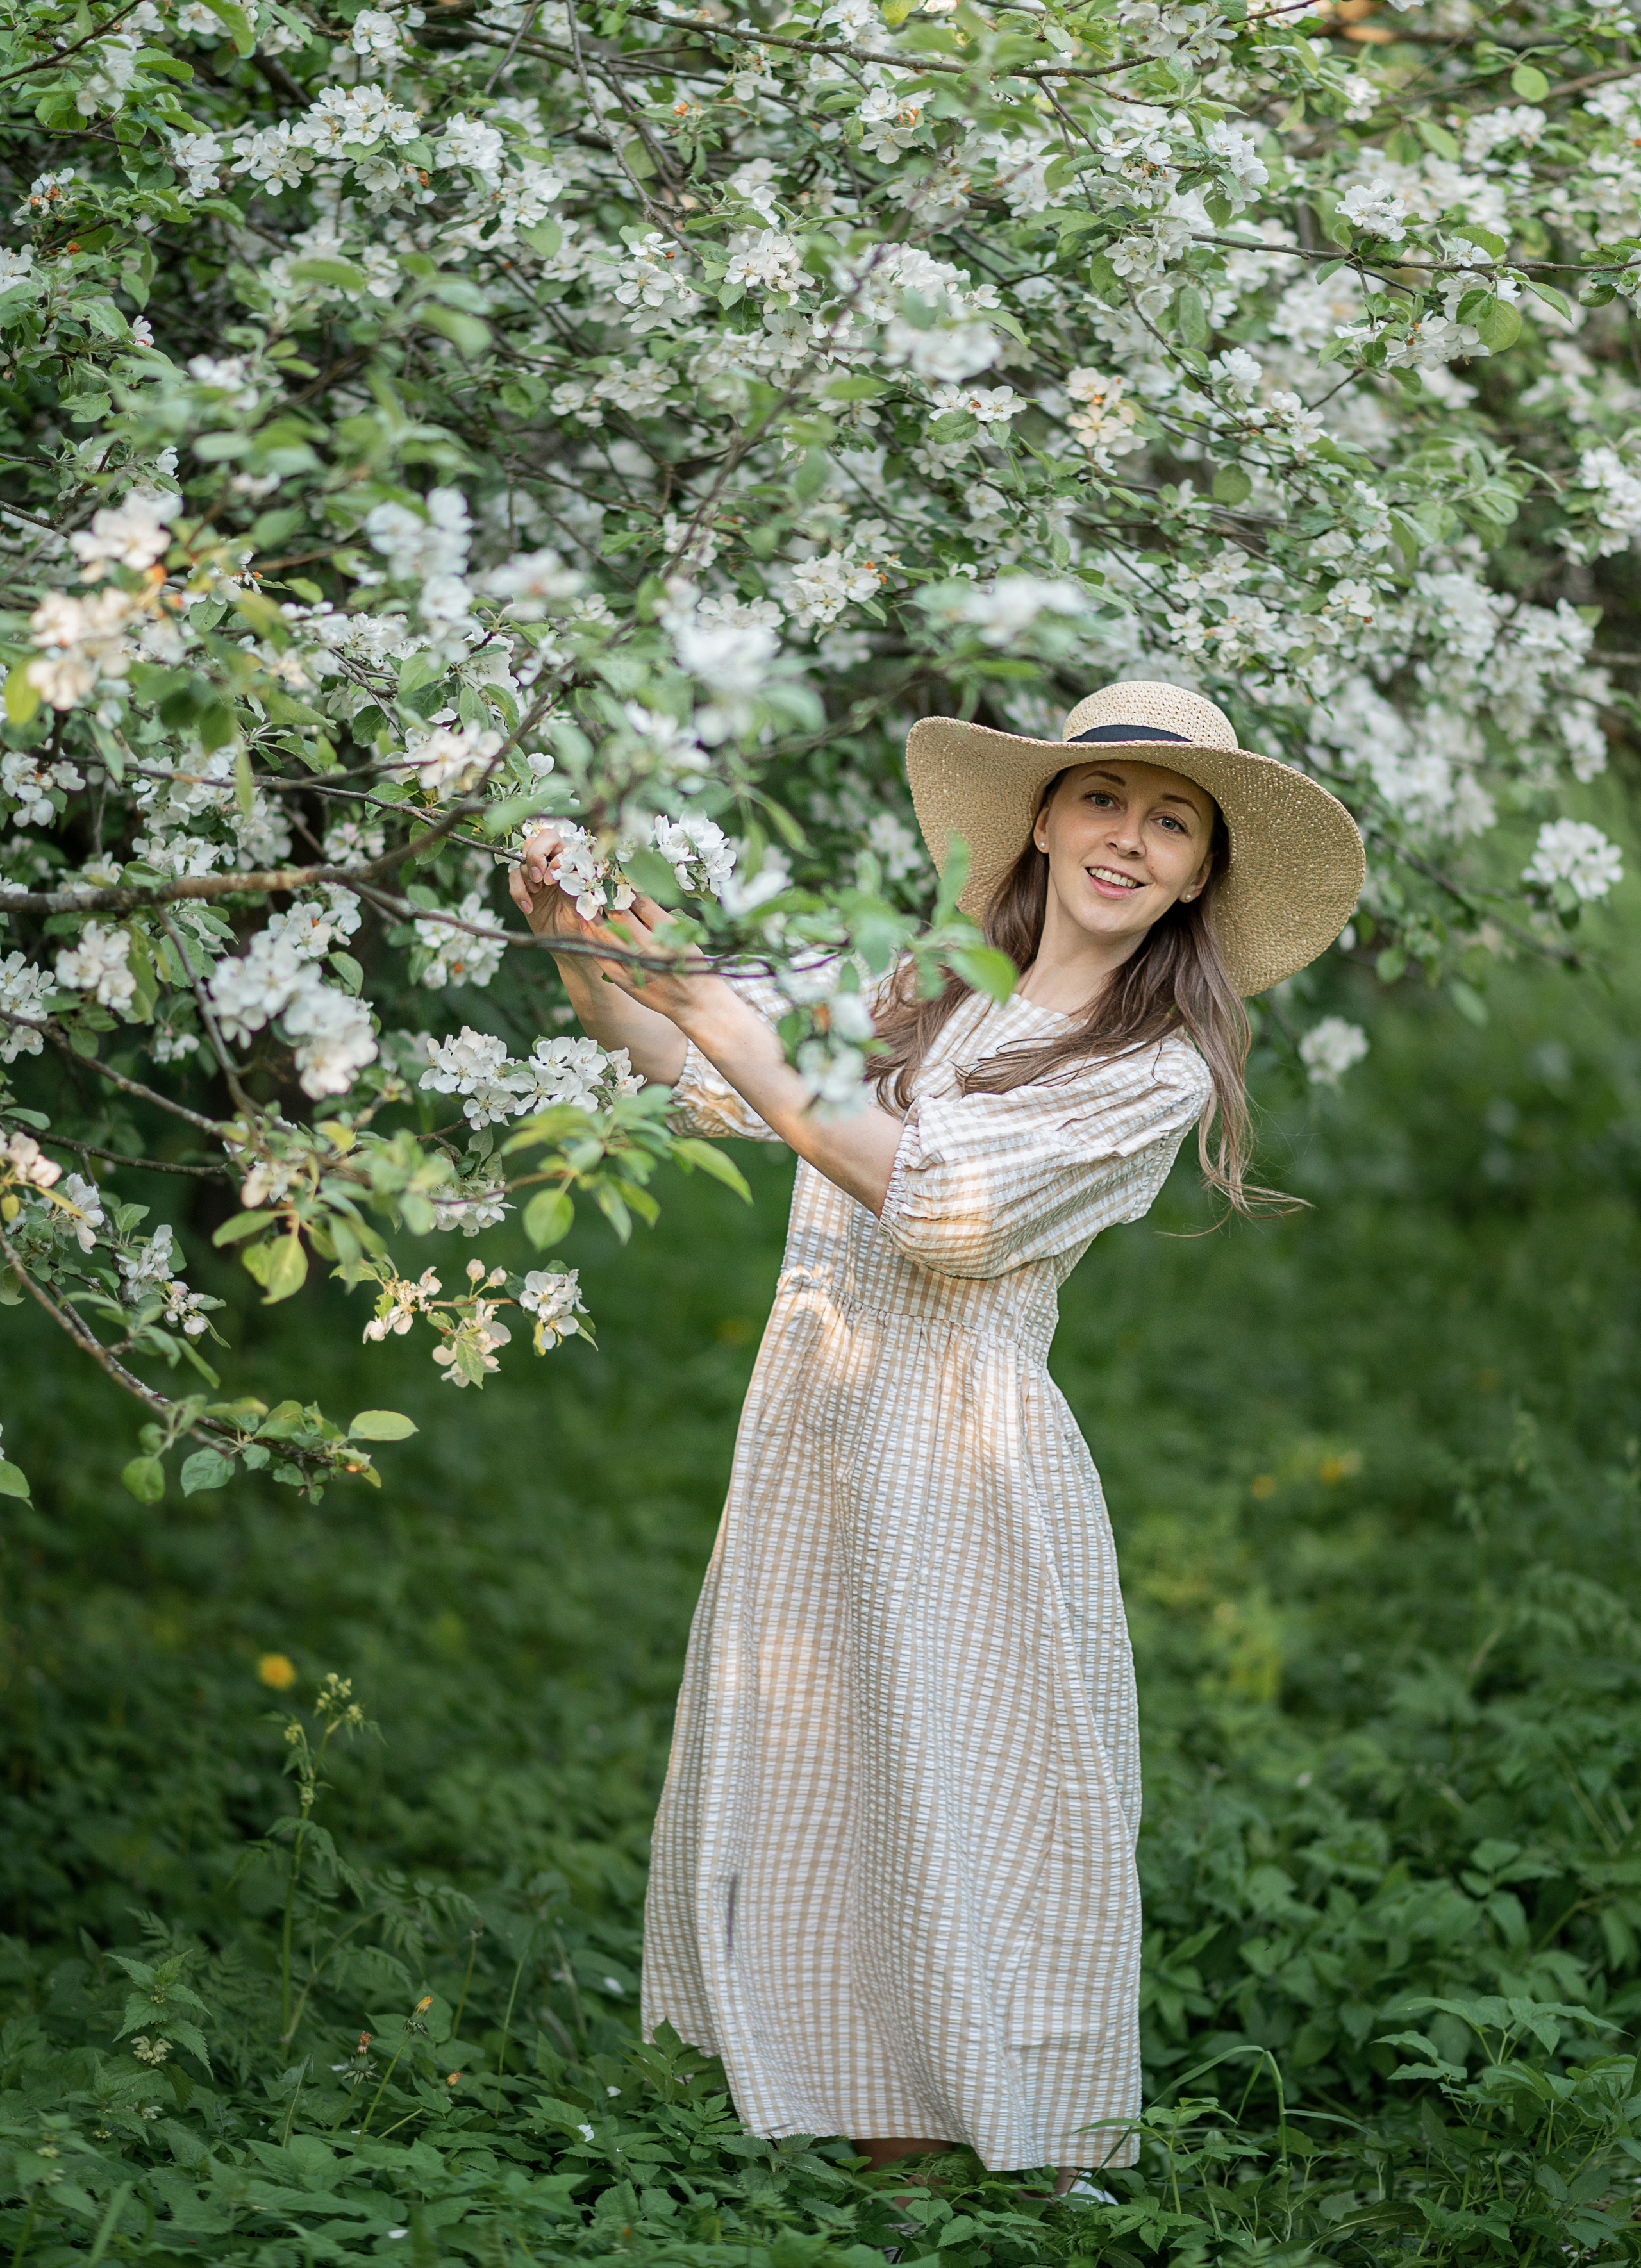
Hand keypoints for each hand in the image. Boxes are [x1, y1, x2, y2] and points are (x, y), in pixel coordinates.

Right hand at [507, 830, 589, 940]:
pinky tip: (528, 907)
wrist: (563, 940)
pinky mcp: (524, 885)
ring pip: (522, 858)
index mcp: (571, 861)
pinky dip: (518, 892)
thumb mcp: (579, 903)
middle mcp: (554, 862)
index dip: (551, 857)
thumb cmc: (577, 922)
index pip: (556, 840)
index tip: (552, 880)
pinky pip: (513, 877)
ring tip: (538, 894)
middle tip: (538, 880)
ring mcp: (538, 873)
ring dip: (527, 876)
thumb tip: (559, 866)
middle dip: (534, 858)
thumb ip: (572, 882)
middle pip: (536, 840)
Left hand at [574, 894, 719, 1030]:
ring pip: (606, 935)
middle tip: (595, 885)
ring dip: (592, 916)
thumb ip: (660, 916)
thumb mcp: (684, 934)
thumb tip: (635, 894)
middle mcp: (649, 946)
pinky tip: (585, 927)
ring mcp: (635, 965)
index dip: (624, 887)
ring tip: (586, 903)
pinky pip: (602, 958)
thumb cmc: (691, 964)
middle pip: (620, 915)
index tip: (614, 878)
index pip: (640, 902)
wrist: (695, 1001)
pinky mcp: (625, 980)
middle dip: (605, 898)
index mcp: (667, 932)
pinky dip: (591, 940)